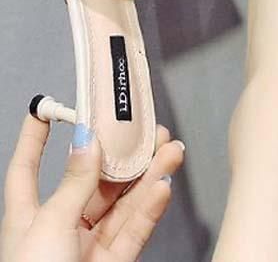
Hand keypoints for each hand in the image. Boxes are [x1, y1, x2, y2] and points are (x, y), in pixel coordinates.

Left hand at [1, 115, 184, 261]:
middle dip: (120, 154)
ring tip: (171, 150)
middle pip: (93, 180)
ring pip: (123, 202)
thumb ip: (74, 184)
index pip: (28, 168)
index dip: (35, 139)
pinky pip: (135, 229)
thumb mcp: (47, 227)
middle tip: (146, 129)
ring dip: (148, 175)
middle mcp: (59, 227)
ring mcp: (88, 246)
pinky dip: (151, 207)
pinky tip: (163, 187)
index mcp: (28, 216)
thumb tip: (88, 142)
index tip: (46, 108)